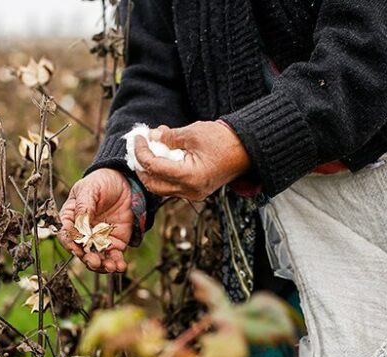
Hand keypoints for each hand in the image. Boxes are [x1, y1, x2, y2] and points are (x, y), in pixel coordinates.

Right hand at [58, 169, 131, 272]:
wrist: (125, 182)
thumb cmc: (101, 182)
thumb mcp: (89, 189)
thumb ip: (83, 207)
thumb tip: (80, 225)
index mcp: (71, 219)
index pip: (66, 235)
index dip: (70, 243)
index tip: (76, 249)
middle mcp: (83, 233)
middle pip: (81, 251)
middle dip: (87, 259)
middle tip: (95, 262)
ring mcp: (98, 240)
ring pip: (97, 258)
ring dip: (102, 266)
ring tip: (111, 267)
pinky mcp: (115, 243)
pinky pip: (114, 257)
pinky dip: (117, 264)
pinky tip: (121, 266)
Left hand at [134, 121, 250, 200]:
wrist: (248, 149)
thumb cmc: (225, 140)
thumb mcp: (193, 133)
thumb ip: (169, 137)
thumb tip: (151, 137)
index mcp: (189, 177)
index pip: (154, 167)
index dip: (141, 152)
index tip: (138, 138)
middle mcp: (190, 190)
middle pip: (153, 184)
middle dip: (142, 165)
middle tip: (139, 147)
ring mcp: (193, 193)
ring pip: (161, 187)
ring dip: (152, 169)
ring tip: (152, 147)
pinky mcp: (196, 190)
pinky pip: (173, 185)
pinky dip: (164, 171)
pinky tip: (164, 153)